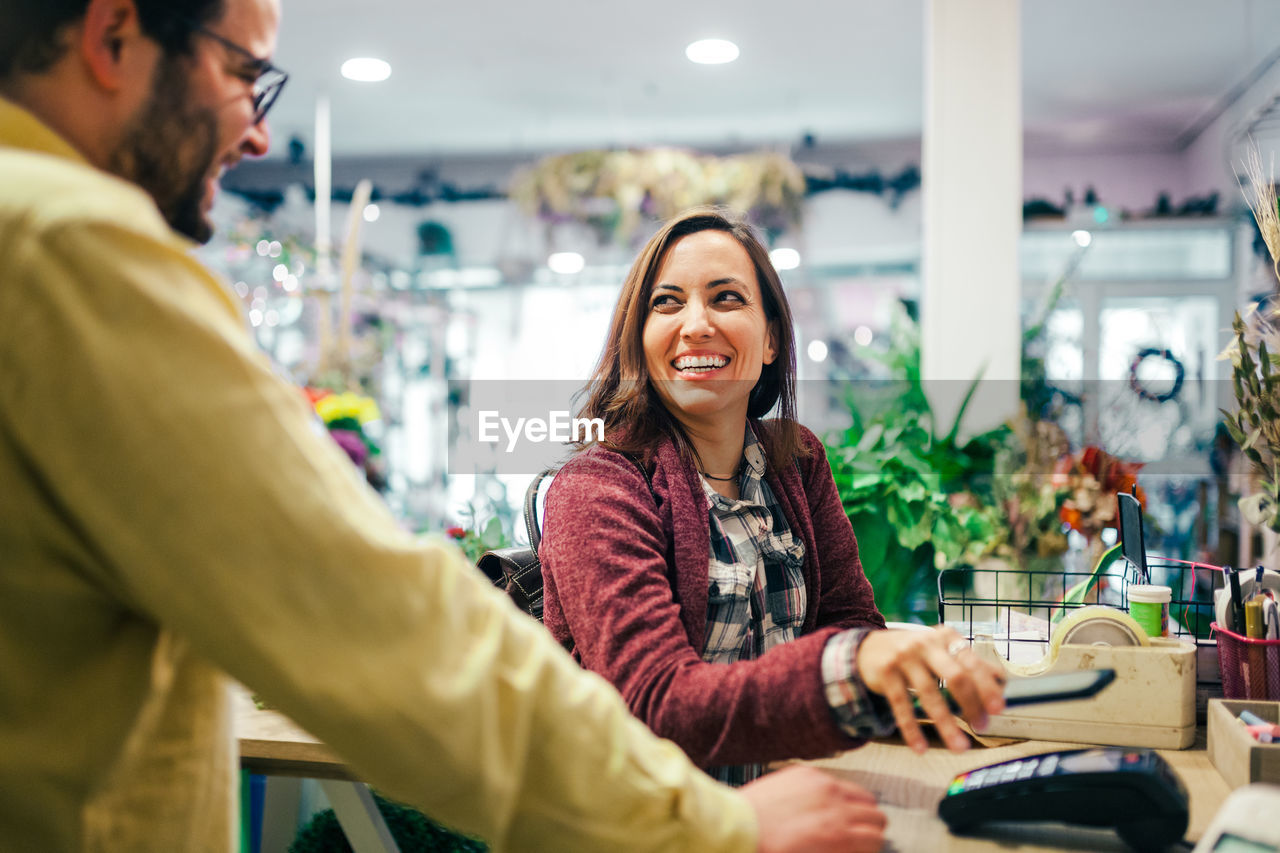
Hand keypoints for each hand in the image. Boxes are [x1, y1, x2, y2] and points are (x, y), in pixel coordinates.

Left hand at [741, 765, 885, 852]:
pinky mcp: (806, 772)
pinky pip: (834, 779)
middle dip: (869, 827)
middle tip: (857, 833)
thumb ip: (841, 851)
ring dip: (858, 807)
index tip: (862, 848)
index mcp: (841, 836)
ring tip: (843, 816)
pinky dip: (832, 791)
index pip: (877, 838)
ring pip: (862, 794)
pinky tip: (817, 802)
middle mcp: (837, 806)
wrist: (740, 829)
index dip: (870, 846)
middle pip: (876, 815)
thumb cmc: (772, 852)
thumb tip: (852, 849)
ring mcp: (823, 785)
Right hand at [856, 626, 1004, 754]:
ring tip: (960, 747)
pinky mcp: (885, 672)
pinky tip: (921, 748)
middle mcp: (925, 644)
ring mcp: (903, 657)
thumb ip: (970, 663)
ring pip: (928, 694)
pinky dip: (912, 728)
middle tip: (982, 727)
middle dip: (971, 704)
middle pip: (954, 676)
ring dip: (946, 724)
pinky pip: (901, 704)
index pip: (971, 662)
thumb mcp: (942, 651)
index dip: (987, 686)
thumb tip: (1003, 680)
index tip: (998, 709)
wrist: (869, 648)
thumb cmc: (915, 653)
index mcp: (945, 638)